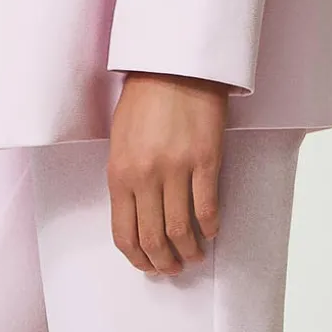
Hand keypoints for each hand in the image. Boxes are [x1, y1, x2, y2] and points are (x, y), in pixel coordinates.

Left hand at [106, 71, 229, 275]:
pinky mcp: (205, 159)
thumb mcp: (120, 139)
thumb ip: (125, 177)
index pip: (124, 233)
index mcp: (120, 172)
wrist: (173, 64)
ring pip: (182, 230)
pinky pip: (207, 207)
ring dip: (189, 251)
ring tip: (194, 254)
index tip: (148, 265)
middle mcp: (146, 176)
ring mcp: (177, 169)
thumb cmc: (144, 97)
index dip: (138, 258)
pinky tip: (211, 231)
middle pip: (154, 238)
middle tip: (173, 267)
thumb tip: (135, 214)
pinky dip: (210, 227)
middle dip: (164, 262)